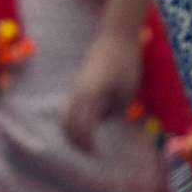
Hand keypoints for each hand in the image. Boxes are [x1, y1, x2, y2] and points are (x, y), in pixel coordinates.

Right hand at [61, 25, 142, 153]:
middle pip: (67, 123)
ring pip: (64, 114)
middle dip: (76, 141)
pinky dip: (74, 118)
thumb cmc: (125, 63)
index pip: (82, 127)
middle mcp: (77, 92)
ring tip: (87, 142)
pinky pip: (70, 105)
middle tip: (91, 153)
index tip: (98, 155)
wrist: (116, 37)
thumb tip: (104, 118)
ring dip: (73, 130)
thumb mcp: (126, 93)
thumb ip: (113, 110)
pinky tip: (88, 124)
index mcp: (89, 97)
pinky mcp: (79, 82)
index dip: (88, 144)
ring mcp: (75, 86)